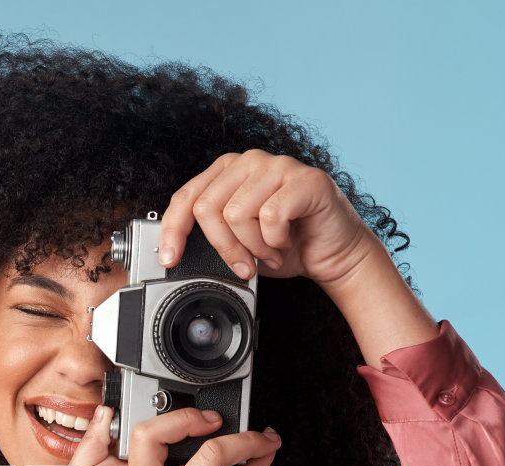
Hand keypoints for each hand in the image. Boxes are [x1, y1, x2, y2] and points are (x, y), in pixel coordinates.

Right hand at [68, 405, 281, 465]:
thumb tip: (205, 450)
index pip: (133, 439)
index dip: (162, 419)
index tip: (187, 412)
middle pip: (153, 432)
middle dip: (187, 416)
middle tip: (212, 420)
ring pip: (213, 452)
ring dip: (246, 439)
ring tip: (263, 437)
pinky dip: (259, 463)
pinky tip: (266, 458)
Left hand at [155, 149, 380, 288]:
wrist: (335, 254)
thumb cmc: (288, 245)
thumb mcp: (239, 242)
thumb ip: (211, 236)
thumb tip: (175, 252)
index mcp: (228, 172)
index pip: (186, 197)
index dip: (172, 230)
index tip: (170, 259)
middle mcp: (249, 161)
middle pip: (207, 208)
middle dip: (223, 248)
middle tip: (245, 265)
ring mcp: (278, 165)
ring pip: (236, 214)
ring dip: (254, 247)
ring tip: (271, 251)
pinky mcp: (305, 179)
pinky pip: (270, 216)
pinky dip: (275, 242)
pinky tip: (287, 242)